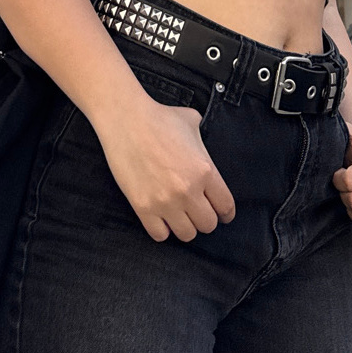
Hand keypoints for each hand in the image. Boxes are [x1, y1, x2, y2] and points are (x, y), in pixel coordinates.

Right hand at [95, 94, 236, 243]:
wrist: (126, 120)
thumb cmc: (158, 118)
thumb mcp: (192, 123)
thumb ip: (204, 143)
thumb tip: (206, 148)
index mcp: (204, 170)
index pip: (226, 206)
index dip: (225, 212)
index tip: (221, 213)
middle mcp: (188, 190)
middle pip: (208, 225)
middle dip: (204, 218)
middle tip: (196, 210)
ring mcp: (165, 202)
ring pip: (186, 234)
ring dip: (184, 225)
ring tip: (178, 215)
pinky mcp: (143, 208)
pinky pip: (160, 235)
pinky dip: (162, 229)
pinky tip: (160, 216)